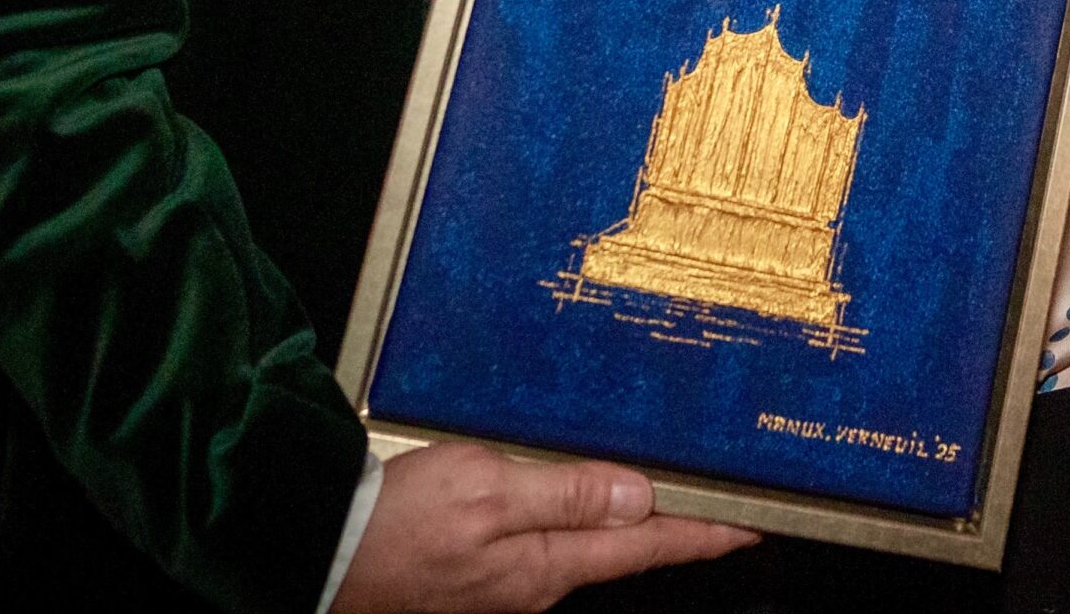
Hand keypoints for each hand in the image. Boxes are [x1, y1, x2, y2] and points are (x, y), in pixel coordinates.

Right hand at [333, 441, 756, 613]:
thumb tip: (638, 498)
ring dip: (624, 517)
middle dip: (672, 524)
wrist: (316, 553)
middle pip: (621, 547)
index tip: (753, 525)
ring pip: (582, 541)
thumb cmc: (392, 524)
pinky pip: (544, 537)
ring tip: (662, 488)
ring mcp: (504, 580)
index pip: (644, 546)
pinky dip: (575, 514)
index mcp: (544, 564)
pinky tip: (577, 493)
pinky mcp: (476, 570)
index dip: (703, 534)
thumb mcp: (484, 491)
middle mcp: (534, 581)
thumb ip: (565, 493)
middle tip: (721, 498)